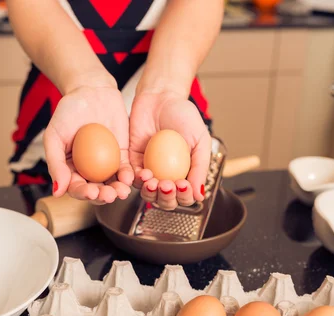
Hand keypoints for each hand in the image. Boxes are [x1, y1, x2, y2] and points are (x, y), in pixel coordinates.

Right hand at [44, 84, 133, 203]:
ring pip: (113, 184)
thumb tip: (57, 192)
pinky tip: (130, 178)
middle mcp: (88, 171)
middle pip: (97, 190)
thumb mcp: (54, 136)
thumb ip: (55, 164)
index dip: (84, 194)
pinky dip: (128, 176)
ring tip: (122, 191)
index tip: (91, 192)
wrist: (90, 91)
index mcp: (70, 170)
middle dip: (103, 196)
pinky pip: (126, 169)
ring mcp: (106, 164)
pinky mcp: (122, 155)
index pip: (77, 188)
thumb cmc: (67, 112)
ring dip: (118, 190)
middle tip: (109, 195)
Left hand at [129, 89, 211, 209]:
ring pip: (147, 193)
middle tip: (168, 184)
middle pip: (165, 201)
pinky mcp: (132, 162)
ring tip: (154, 180)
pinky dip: (137, 180)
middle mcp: (167, 176)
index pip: (184, 197)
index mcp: (185, 174)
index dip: (184, 197)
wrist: (160, 97)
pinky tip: (144, 172)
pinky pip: (132, 178)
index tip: (184, 184)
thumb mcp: (200, 140)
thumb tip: (200, 195)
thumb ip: (201, 166)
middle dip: (166, 198)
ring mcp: (149, 170)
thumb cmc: (183, 116)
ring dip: (151, 192)